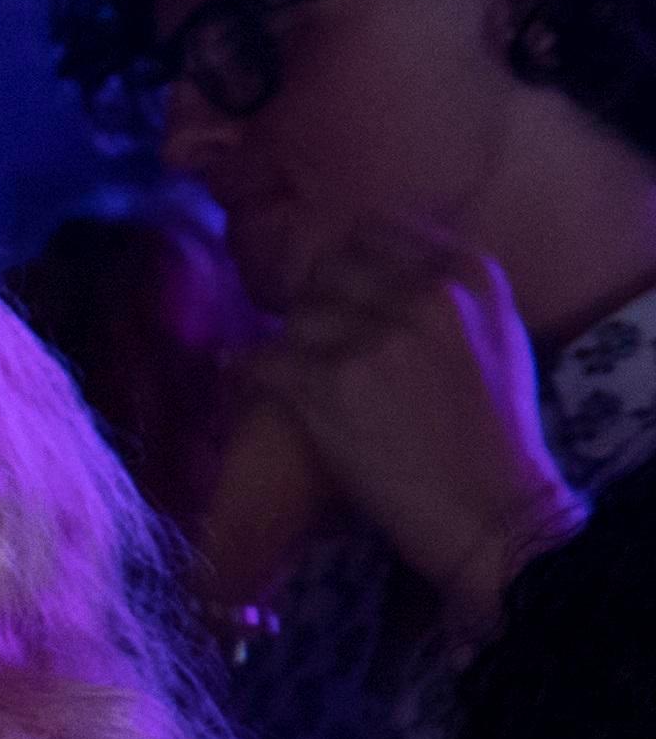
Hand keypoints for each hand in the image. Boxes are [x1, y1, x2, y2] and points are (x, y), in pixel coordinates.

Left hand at [254, 219, 580, 627]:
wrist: (491, 506)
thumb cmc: (494, 431)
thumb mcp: (498, 334)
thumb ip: (448, 291)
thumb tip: (385, 263)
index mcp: (469, 275)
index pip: (378, 232)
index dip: (348, 261)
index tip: (336, 288)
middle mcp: (425, 294)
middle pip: (331, 269)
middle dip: (316, 300)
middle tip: (312, 337)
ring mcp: (374, 338)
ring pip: (297, 314)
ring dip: (290, 341)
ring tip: (294, 369)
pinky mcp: (328, 384)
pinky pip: (262, 359)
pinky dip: (246, 370)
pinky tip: (241, 375)